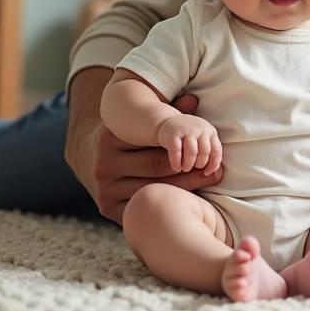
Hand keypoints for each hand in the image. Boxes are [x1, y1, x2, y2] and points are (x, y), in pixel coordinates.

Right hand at [67, 68, 220, 224]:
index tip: (207, 149)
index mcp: (108, 138)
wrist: (93, 162)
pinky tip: (187, 204)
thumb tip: (193, 100)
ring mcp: (104, 190)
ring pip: (154, 190)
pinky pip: (146, 208)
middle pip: (155, 167)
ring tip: (208, 187)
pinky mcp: (108, 210)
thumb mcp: (141, 122)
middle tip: (217, 172)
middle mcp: (103, 164)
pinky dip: (168, 206)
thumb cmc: (129, 139)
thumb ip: (166, 112)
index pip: (154, 142)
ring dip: (185, 190)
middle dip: (189, 170)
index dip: (184, 146)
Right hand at [156, 114, 221, 174]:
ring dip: (188, 164)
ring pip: (192, 152)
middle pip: (204, 152)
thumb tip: (211, 172)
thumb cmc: (188, 136)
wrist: (168, 122)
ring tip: (184, 168)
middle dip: (199, 164)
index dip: (213, 165)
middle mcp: (200, 128)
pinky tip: (176, 168)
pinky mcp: (173, 134)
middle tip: (192, 168)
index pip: (216, 151)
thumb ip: (208, 150)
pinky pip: (177, 152)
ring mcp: (187, 130)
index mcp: (210, 131)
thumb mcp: (201, 138)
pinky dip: (177, 163)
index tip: (206, 173)